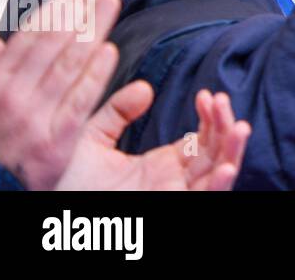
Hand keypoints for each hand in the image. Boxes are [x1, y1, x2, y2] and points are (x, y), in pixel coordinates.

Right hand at [0, 0, 122, 189]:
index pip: (35, 31)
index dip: (64, 2)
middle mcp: (11, 96)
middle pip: (54, 39)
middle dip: (84, 4)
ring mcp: (32, 119)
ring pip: (68, 63)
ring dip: (93, 27)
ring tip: (113, 0)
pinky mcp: (55, 143)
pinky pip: (79, 101)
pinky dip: (94, 74)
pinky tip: (110, 50)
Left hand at [56, 86, 249, 190]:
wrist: (54, 206)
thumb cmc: (71, 184)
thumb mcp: (93, 140)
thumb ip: (116, 113)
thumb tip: (144, 87)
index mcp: (164, 164)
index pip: (202, 138)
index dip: (210, 116)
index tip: (206, 95)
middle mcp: (176, 180)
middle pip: (216, 151)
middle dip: (225, 125)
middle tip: (222, 99)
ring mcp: (176, 195)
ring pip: (219, 173)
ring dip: (233, 151)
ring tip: (240, 127)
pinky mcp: (173, 208)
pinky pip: (205, 198)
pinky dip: (220, 185)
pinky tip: (226, 167)